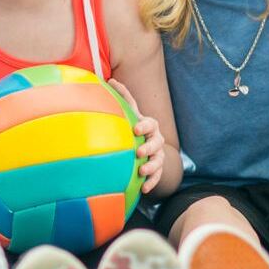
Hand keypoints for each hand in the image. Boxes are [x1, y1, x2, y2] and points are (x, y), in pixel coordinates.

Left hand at [109, 79, 164, 193]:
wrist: (146, 147)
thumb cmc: (134, 127)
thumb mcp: (129, 113)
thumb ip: (123, 98)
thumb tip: (110, 79)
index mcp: (148, 125)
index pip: (150, 123)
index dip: (144, 125)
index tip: (136, 129)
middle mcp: (155, 139)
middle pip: (157, 142)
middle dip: (149, 147)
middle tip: (139, 152)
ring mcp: (157, 155)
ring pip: (158, 161)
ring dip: (151, 166)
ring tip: (141, 171)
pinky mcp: (157, 170)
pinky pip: (157, 177)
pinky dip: (152, 182)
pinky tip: (144, 189)